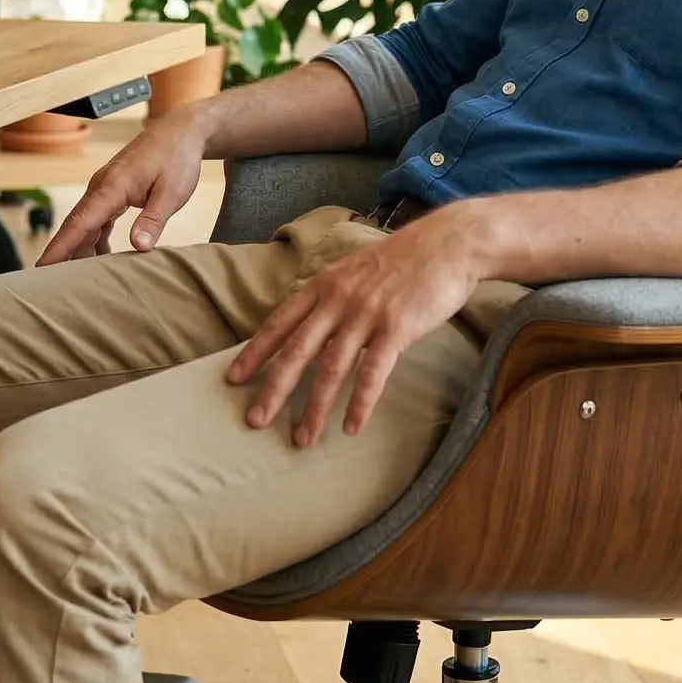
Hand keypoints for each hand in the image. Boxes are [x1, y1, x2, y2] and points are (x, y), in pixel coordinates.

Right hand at [37, 108, 209, 264]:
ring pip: (84, 223)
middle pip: (75, 225)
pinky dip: (94, 238)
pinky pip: (96, 218)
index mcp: (111, 187)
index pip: (79, 222)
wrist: (181, 131)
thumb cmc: (177, 158)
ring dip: (79, 248)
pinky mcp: (113, 191)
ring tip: (76, 279)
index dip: (59, 247)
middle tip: (49, 284)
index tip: (41, 267)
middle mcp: (101, 187)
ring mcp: (106, 188)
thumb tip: (138, 247)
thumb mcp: (173, 192)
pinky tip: (101, 257)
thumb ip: (153, 219)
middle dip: (61, 253)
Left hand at [227, 208, 488, 446]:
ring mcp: (366, 314)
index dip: (255, 352)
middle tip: (254, 420)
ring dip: (315, 408)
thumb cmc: (404, 258)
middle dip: (273, 389)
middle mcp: (338, 300)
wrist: (448, 243)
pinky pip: (373, 373)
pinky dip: (360, 403)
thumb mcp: (355, 269)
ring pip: (331, 368)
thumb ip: (331, 294)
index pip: (279, 322)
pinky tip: (351, 427)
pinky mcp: (396, 328)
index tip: (233, 379)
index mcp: (323, 285)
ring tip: (303, 439)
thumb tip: (310, 322)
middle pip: (297, 351)